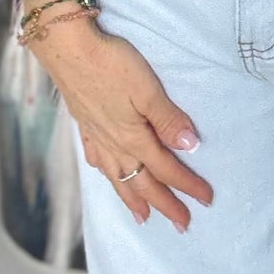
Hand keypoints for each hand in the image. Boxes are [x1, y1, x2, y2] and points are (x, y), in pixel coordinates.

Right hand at [37, 19, 213, 231]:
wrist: (67, 49)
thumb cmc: (111, 64)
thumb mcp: (147, 89)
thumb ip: (168, 119)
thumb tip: (191, 148)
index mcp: (133, 137)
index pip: (167, 169)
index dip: (188, 185)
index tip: (206, 200)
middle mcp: (114, 144)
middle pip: (143, 182)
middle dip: (164, 204)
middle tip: (182, 225)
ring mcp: (96, 136)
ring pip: (118, 177)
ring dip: (133, 199)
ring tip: (144, 218)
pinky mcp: (84, 124)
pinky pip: (98, 161)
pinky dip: (107, 175)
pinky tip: (108, 174)